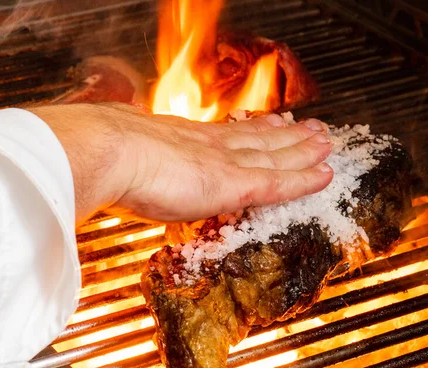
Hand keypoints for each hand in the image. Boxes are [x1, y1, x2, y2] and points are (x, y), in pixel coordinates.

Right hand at [28, 103, 332, 223]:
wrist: (105, 152)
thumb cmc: (103, 158)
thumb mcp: (120, 158)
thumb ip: (130, 163)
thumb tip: (113, 167)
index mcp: (183, 140)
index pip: (228, 135)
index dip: (254, 130)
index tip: (273, 124)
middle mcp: (209, 146)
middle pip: (258, 140)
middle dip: (286, 135)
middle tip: (311, 129)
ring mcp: (224, 162)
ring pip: (275, 155)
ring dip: (303, 150)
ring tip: (324, 141)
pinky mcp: (233, 183)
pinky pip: (279, 182)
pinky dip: (303, 179)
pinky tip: (324, 175)